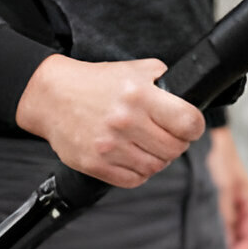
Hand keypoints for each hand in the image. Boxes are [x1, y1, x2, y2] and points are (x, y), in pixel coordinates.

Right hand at [15, 54, 204, 188]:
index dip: (195, 126)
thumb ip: (164, 80)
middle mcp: (125, 122)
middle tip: (169, 136)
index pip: (187, 122)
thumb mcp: (134, 69)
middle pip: (174, 149)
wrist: (52, 96)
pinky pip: (133, 179)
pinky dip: (139, 172)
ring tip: (149, 145)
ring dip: (158, 159)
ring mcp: (109, 146)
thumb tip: (189, 96)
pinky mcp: (96, 164)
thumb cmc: (95, 82)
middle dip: (178, 143)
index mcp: (138, 95)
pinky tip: (133, 156)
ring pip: (155, 167)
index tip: (190, 126)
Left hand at [206, 126, 247, 248]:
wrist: (205, 134)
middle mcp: (237, 203)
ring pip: (223, 228)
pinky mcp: (208, 197)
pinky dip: (206, 228)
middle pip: (236, 234)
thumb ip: (225, 212)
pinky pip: (211, 219)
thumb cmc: (219, 158)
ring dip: (216, 239)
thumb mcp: (224, 187)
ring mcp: (223, 200)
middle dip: (228, 248)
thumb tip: (223, 239)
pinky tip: (194, 233)